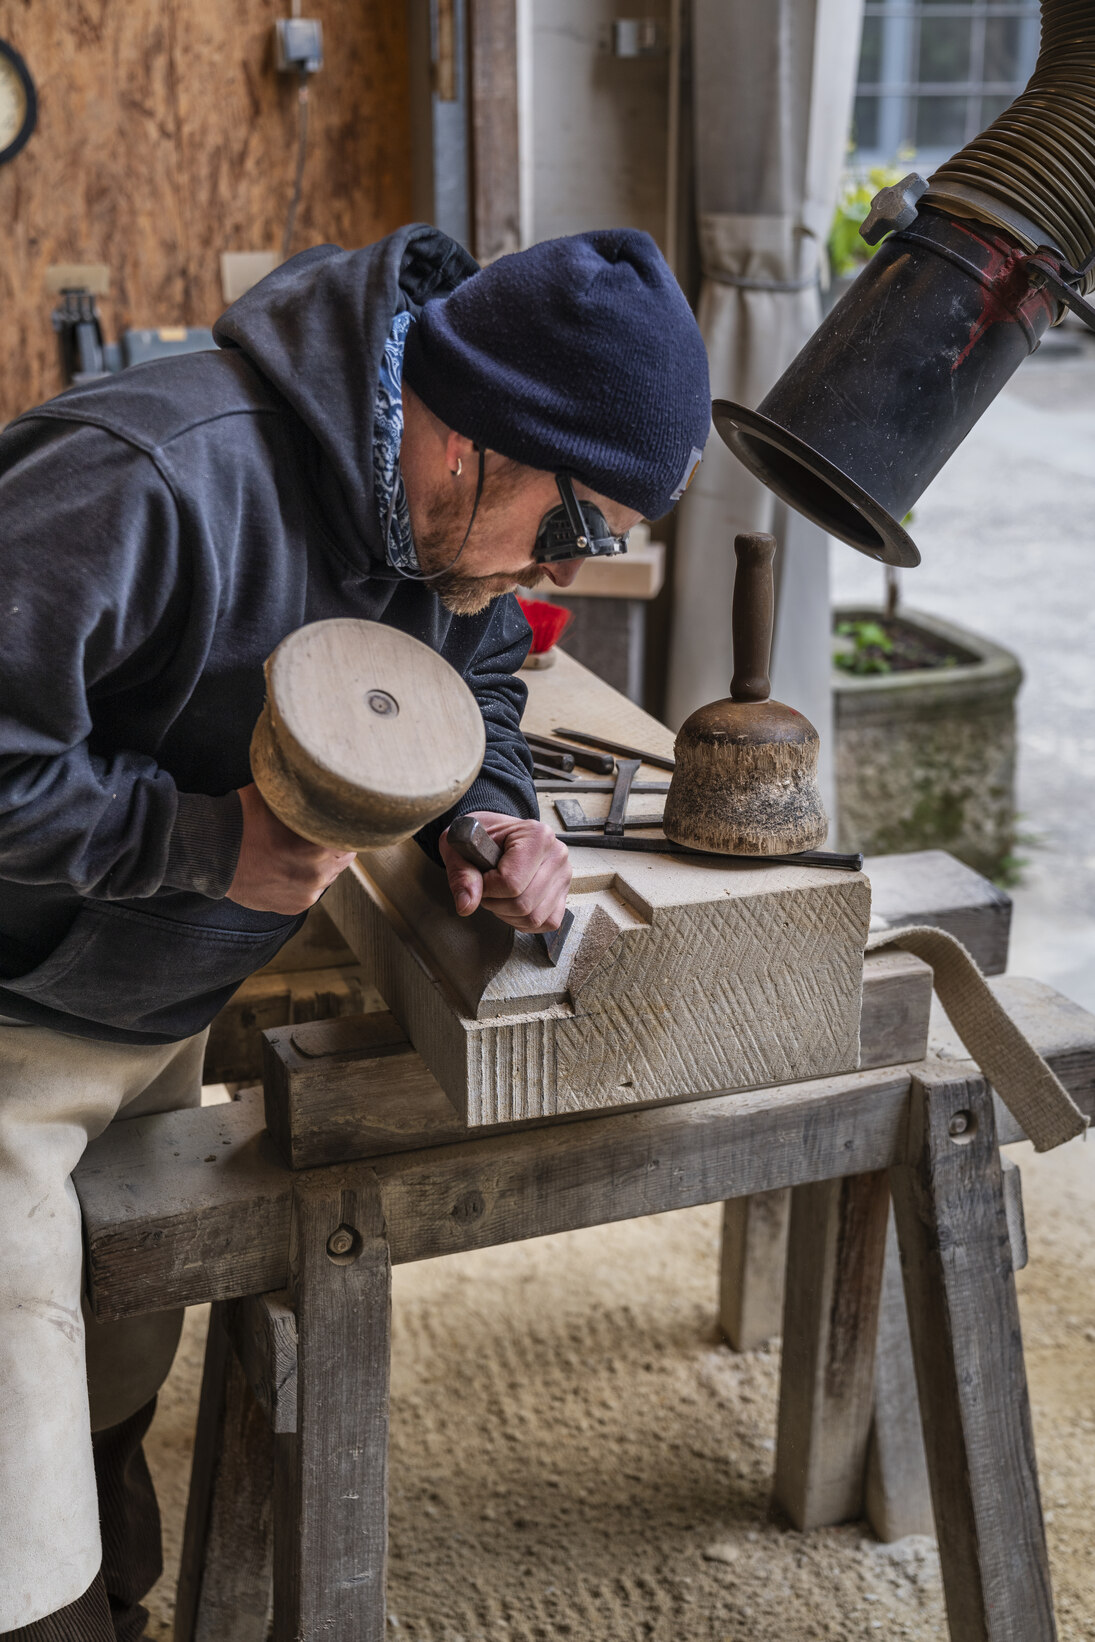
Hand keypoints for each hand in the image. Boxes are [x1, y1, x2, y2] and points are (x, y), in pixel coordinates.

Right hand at [226, 784, 355, 914]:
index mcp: (318, 849)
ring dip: (321, 863)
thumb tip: (329, 786)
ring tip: (299, 849)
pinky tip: (289, 864)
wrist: (210, 852)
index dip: (345, 826)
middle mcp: (316, 876)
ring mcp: (306, 895)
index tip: (338, 819)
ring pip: (328, 874)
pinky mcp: (294, 906)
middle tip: (318, 833)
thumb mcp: (279, 797)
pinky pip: (311, 889)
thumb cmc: (242, 819)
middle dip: (333, 845)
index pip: (351, 837)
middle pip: (343, 857)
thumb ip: (308, 797)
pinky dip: (305, 878)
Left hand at [439, 811, 570, 933]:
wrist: (493, 835)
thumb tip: (466, 905)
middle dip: (496, 904)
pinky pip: (547, 922)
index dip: (487, 889)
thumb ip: (462, 875)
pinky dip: (524, 922)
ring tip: (499, 896)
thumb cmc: (479, 839)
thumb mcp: (460, 848)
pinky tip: (511, 906)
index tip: (480, 878)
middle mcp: (556, 854)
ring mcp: (563, 876)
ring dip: (508, 915)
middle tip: (486, 889)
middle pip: (523, 904)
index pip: (511, 882)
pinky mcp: (563, 894)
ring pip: (534, 918)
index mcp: (536, 836)